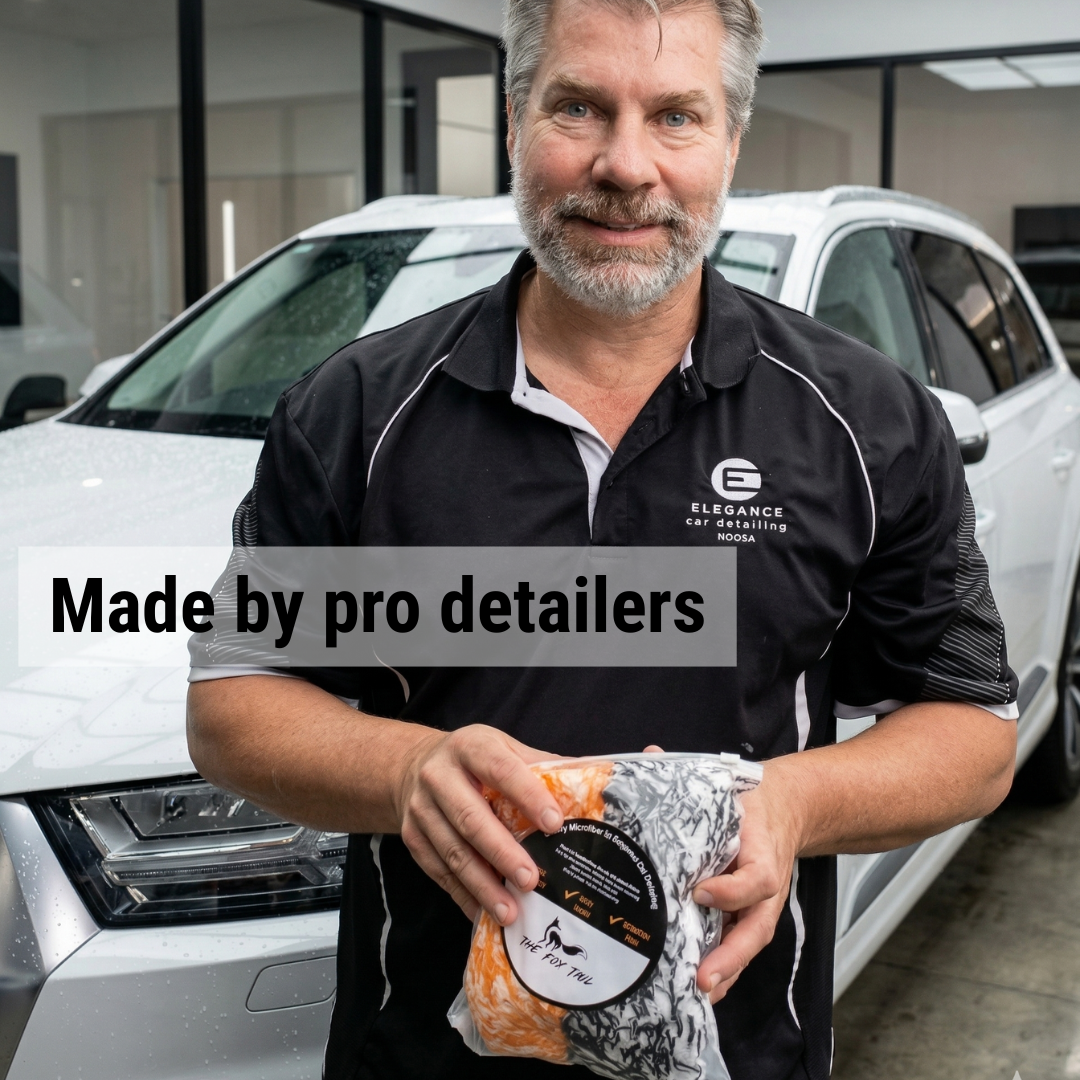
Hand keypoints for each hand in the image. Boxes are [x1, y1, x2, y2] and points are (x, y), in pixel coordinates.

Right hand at [394, 724, 563, 925]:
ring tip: (510, 911)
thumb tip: (596, 782)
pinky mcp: (412, 837)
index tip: (554, 823)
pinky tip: (484, 913)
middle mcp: (439, 776)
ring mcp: (421, 809)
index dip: (528, 796)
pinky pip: (439, 872)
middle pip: (471, 818)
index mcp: (471, 747)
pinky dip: (463, 895)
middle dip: (502, 852)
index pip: (501, 770)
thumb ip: (540, 766)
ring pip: (453, 852)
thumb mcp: (502, 748)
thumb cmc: (473, 761)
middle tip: (531, 880)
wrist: (412, 765)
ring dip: (482, 885)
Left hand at [693, 766, 805, 1002]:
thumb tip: (649, 754)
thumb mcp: (726, 786)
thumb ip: (683, 775)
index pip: (753, 880)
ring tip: (695, 995)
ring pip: (746, 946)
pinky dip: (721, 969)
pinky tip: (693, 987)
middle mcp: (763, 887)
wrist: (782, 809)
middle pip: (754, 930)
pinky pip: (737, 947)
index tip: (700, 893)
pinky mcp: (747, 915)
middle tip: (702, 979)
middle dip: (729, 957)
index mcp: (761, 854)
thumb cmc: (746, 804)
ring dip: (723, 972)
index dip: (728, 890)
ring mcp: (757, 905)